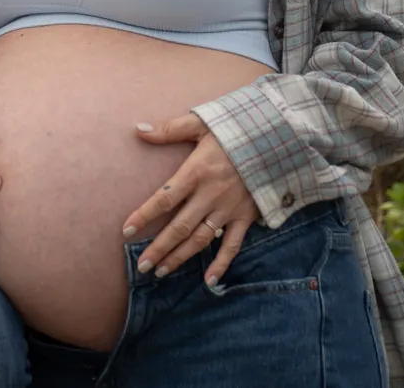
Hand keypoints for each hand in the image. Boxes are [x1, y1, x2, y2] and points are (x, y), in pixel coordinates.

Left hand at [123, 113, 257, 285]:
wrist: (278, 139)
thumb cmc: (235, 130)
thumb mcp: (201, 123)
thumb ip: (169, 129)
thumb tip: (138, 129)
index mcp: (196, 172)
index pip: (164, 199)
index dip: (144, 216)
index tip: (126, 231)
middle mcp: (210, 195)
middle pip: (179, 227)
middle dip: (159, 248)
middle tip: (141, 266)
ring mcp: (229, 209)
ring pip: (200, 239)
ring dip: (180, 257)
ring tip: (161, 272)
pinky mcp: (246, 217)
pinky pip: (233, 245)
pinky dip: (222, 264)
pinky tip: (209, 281)